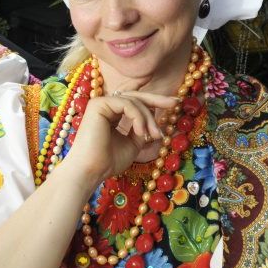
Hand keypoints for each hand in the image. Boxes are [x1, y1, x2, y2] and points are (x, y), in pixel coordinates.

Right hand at [64, 88, 179, 182]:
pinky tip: (142, 132)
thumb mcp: (133, 144)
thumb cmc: (108, 162)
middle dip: (156, 99)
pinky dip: (138, 117)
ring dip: (148, 118)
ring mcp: (100, 103)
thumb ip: (142, 130)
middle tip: (175, 103)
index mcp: (111, 114)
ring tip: (154, 135)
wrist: (92, 171)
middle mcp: (105, 106)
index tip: (174, 104)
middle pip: (135, 96)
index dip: (153, 101)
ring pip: (133, 101)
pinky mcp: (98, 105)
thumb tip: (154, 118)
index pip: (134, 102)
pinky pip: (126, 104)